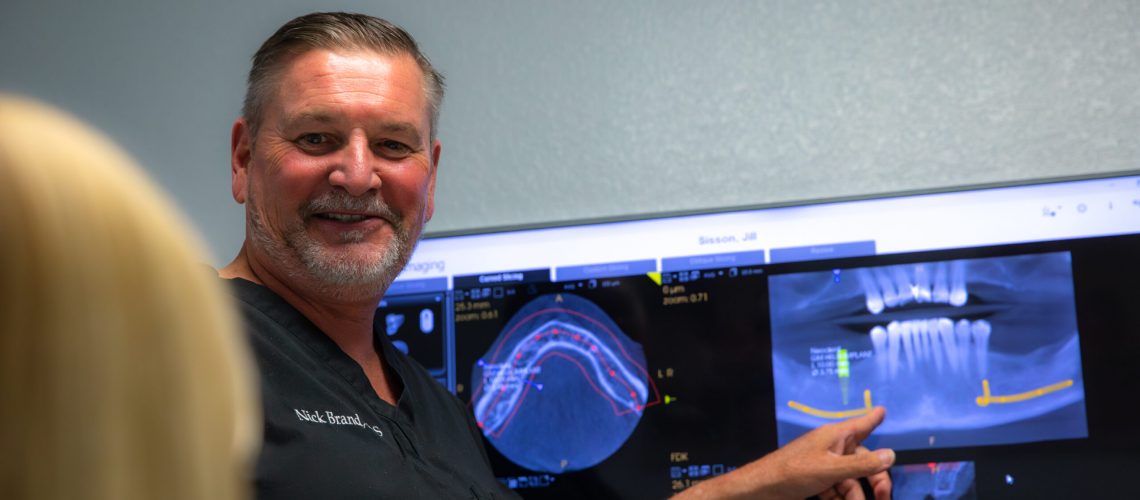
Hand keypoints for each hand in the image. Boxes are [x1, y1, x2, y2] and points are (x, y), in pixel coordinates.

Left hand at [674, 407, 893, 499]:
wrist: (762, 490)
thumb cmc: (794, 472)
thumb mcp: (831, 469)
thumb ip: (862, 465)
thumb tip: (891, 455)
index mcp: (836, 436)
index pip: (861, 424)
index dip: (873, 418)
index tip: (882, 410)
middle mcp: (832, 448)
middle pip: (863, 461)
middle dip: (875, 480)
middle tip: (883, 497)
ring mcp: (823, 465)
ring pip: (850, 480)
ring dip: (854, 496)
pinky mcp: (816, 480)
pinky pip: (836, 489)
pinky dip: (839, 498)